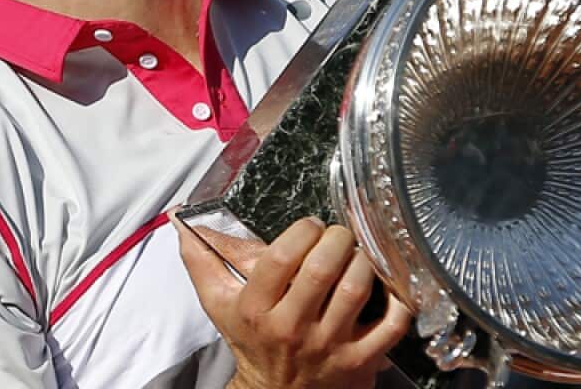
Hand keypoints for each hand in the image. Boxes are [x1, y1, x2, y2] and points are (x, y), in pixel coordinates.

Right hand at [174, 215, 412, 388]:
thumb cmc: (252, 340)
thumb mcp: (220, 302)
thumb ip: (202, 259)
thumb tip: (180, 220)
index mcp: (257, 308)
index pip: (281, 257)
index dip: (302, 231)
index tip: (310, 227)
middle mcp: (292, 328)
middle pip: (323, 269)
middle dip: (336, 239)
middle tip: (338, 236)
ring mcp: (329, 346)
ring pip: (356, 289)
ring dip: (363, 261)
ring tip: (358, 255)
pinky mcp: (361, 360)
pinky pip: (392, 324)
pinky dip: (399, 299)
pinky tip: (391, 282)